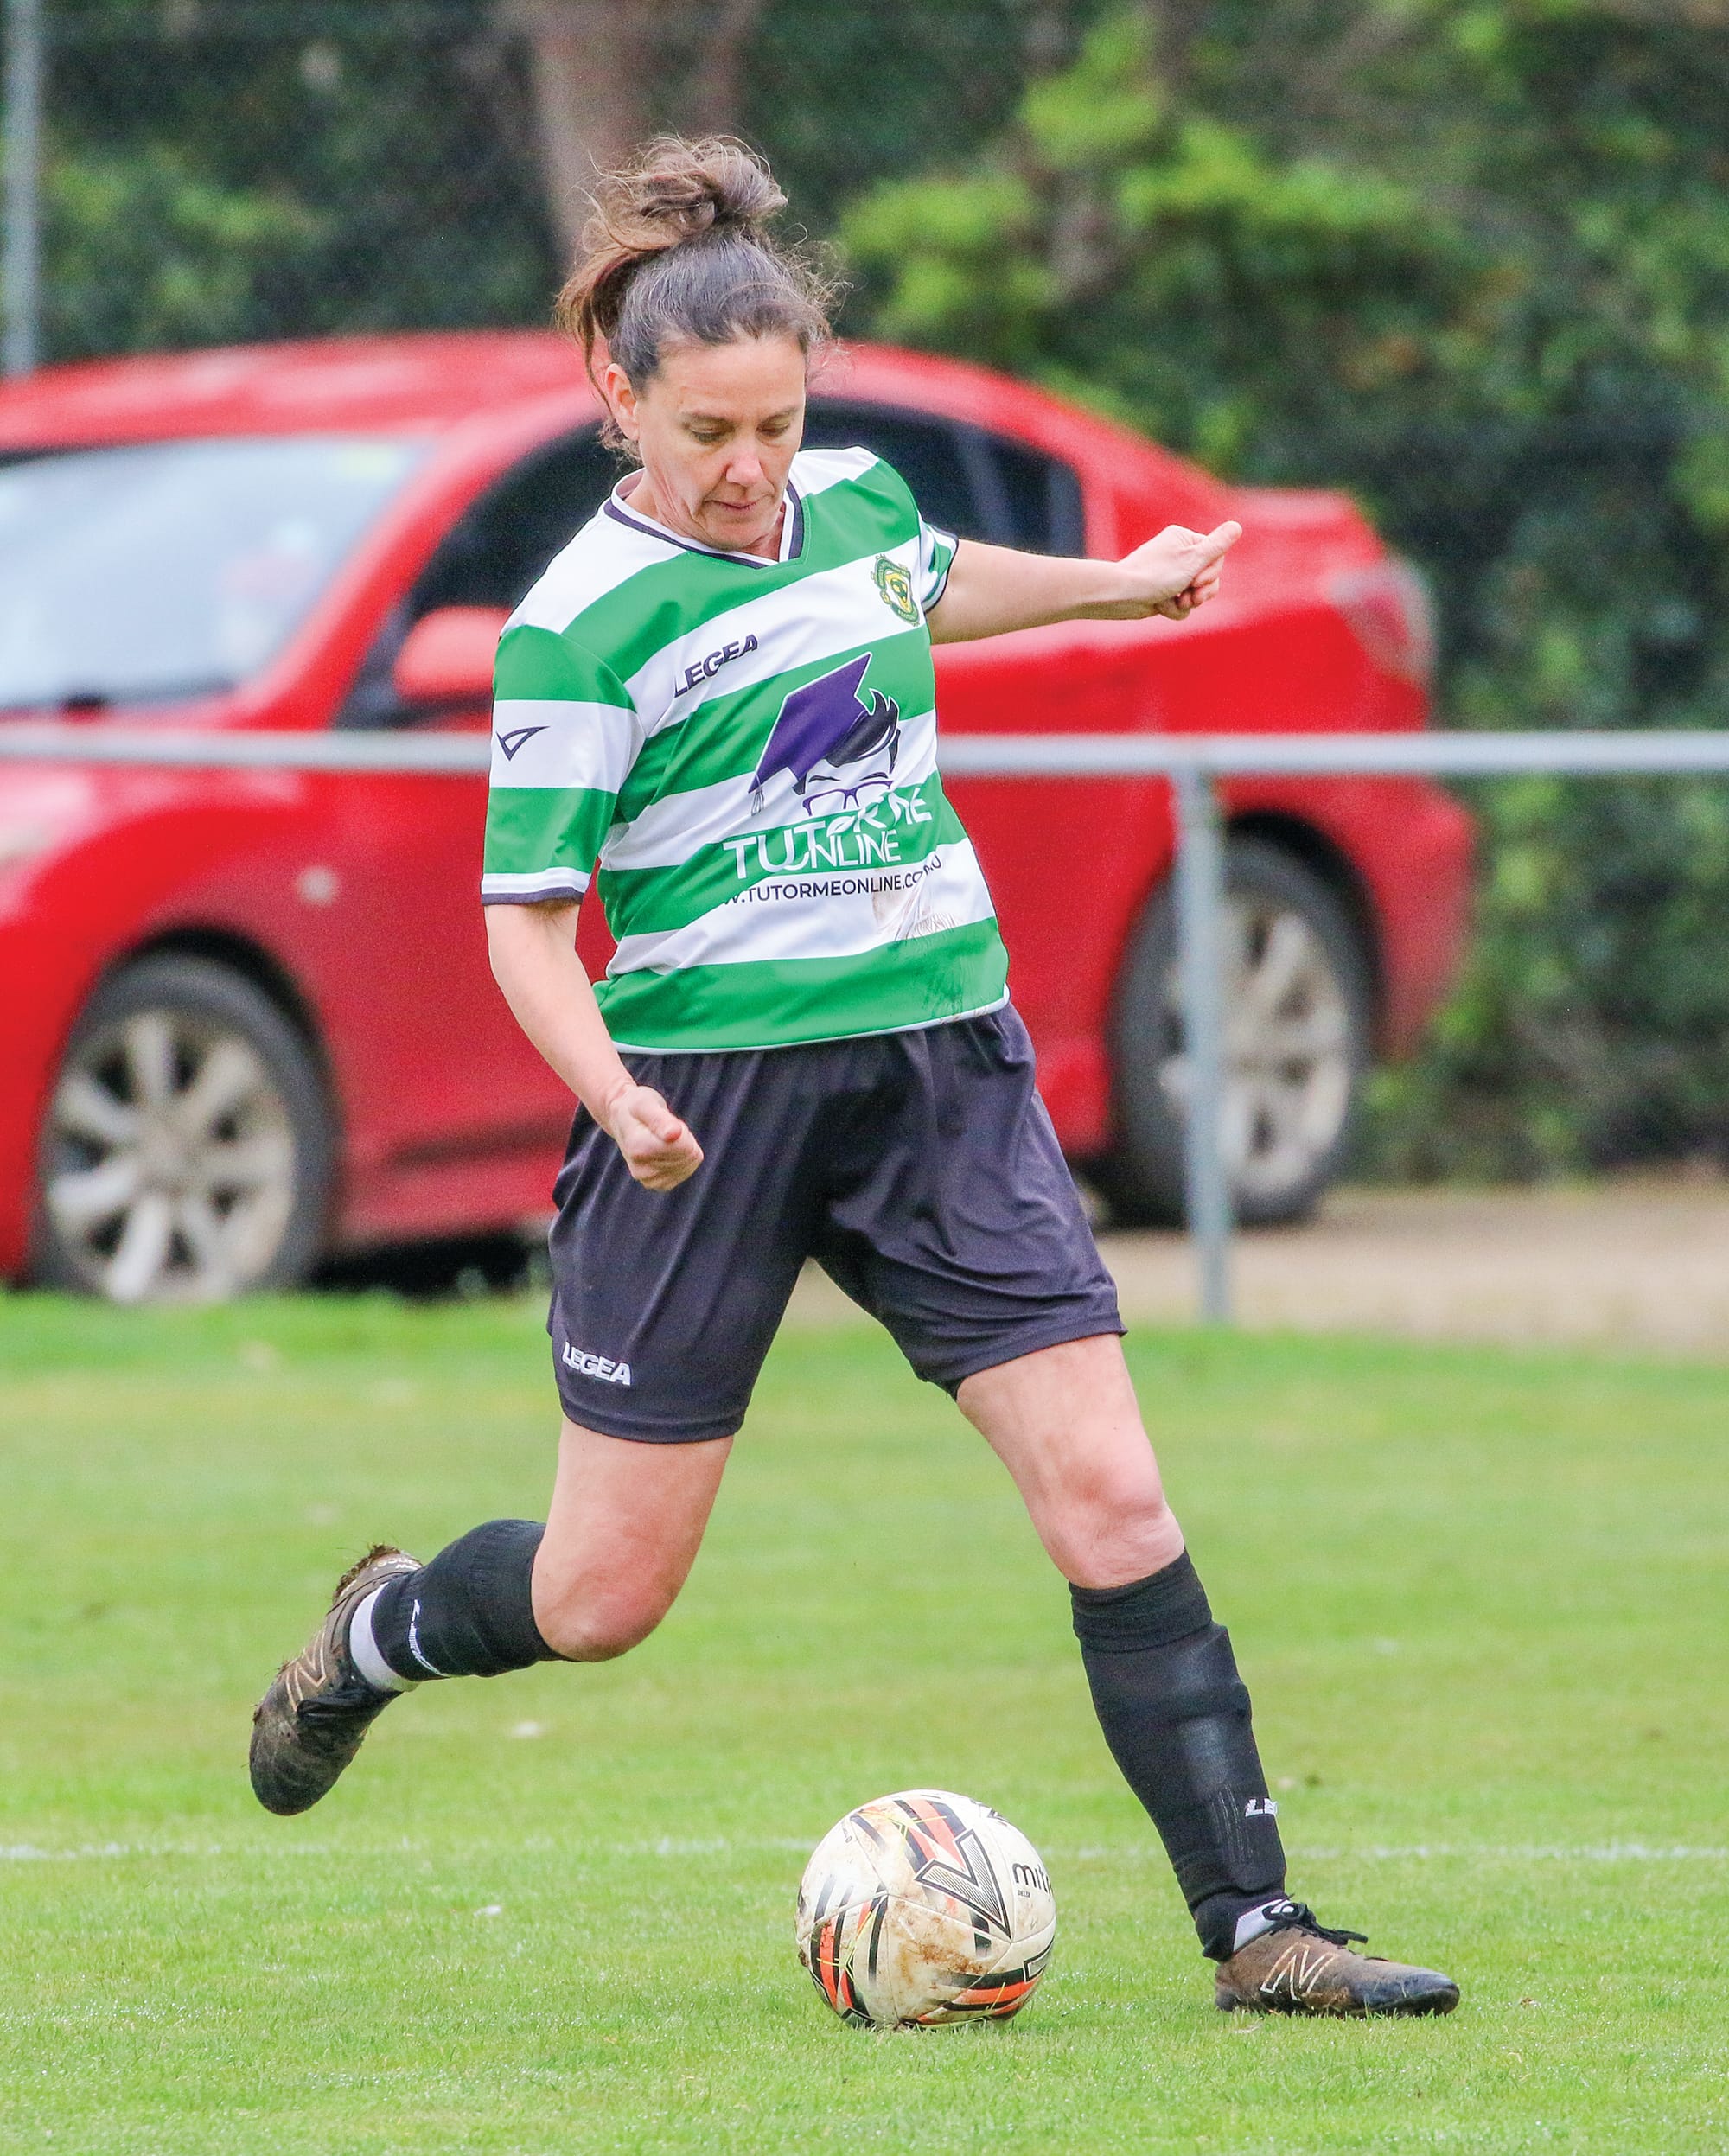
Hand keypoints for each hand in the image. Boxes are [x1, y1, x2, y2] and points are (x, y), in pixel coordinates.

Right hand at [602, 1082, 703, 1190]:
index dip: (681, 1129)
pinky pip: (687, 1170)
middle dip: (682, 1137)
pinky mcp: (658, 1185)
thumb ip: (660, 1119)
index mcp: (638, 1149)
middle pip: (688, 1154)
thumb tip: (674, 1134)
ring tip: (662, 1137)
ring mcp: (649, 1180)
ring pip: (690, 1162)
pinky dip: (682, 1157)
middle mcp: (641, 1170)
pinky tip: (666, 1149)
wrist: (622, 1119)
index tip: (664, 1121)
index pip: (683, 1147)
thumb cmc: (636, 1106)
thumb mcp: (645, 1104)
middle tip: (663, 1128)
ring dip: (682, 1146)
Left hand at [1112, 520, 1242, 620]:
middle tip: (1191, 595)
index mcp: (1184, 539)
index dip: (1212, 573)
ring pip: (1196, 594)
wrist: (1121, 595)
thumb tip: (1237, 526)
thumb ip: (1217, 546)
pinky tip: (1160, 607)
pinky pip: (1181, 605)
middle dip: (1202, 591)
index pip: (1216, 556)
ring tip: (1175, 602)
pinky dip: (1174, 609)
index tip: (1198, 579)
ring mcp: (1171, 575)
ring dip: (1188, 602)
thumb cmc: (1155, 574)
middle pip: (1209, 577)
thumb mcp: (1192, 560)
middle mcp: (1178, 555)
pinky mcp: (1163, 593)